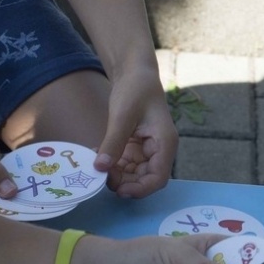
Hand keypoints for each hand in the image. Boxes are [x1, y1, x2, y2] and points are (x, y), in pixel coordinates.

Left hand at [97, 72, 177, 198]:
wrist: (134, 72)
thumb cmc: (135, 89)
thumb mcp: (122, 115)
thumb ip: (113, 142)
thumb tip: (100, 168)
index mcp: (165, 142)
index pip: (159, 177)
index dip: (141, 189)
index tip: (119, 190)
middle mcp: (159, 149)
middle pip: (146, 179)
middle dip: (125, 182)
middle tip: (101, 176)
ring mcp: (147, 149)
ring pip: (134, 174)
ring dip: (117, 175)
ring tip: (98, 165)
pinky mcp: (136, 146)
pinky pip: (126, 164)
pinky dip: (113, 165)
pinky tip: (99, 157)